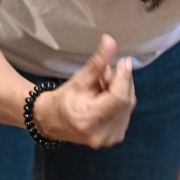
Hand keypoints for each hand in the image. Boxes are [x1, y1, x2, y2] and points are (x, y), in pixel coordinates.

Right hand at [33, 34, 134, 148]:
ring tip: (102, 87)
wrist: (52, 121)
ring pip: (127, 107)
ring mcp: (109, 138)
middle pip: (125, 101)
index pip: (118, 98)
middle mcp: (101, 133)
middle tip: (105, 73)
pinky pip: (125, 114)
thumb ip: (97, 63)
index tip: (124, 62)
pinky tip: (106, 98)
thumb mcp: (78, 79)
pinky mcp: (115, 138)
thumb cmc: (63, 99)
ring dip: (120, 92)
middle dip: (120, 83)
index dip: (124, 78)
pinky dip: (119, 102)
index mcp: (88, 119)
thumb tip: (110, 41)